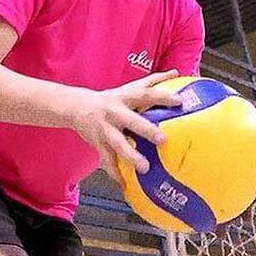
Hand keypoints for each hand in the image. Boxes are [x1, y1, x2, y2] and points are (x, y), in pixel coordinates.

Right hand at [67, 70, 183, 183]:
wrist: (76, 106)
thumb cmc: (110, 98)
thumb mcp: (129, 88)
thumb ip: (152, 81)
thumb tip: (175, 72)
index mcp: (124, 98)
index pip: (145, 95)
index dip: (162, 97)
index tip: (179, 102)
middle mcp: (115, 112)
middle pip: (131, 121)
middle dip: (146, 130)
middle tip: (163, 139)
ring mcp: (105, 129)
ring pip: (117, 144)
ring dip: (130, 155)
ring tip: (144, 167)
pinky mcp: (98, 143)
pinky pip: (107, 160)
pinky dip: (114, 172)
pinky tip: (124, 183)